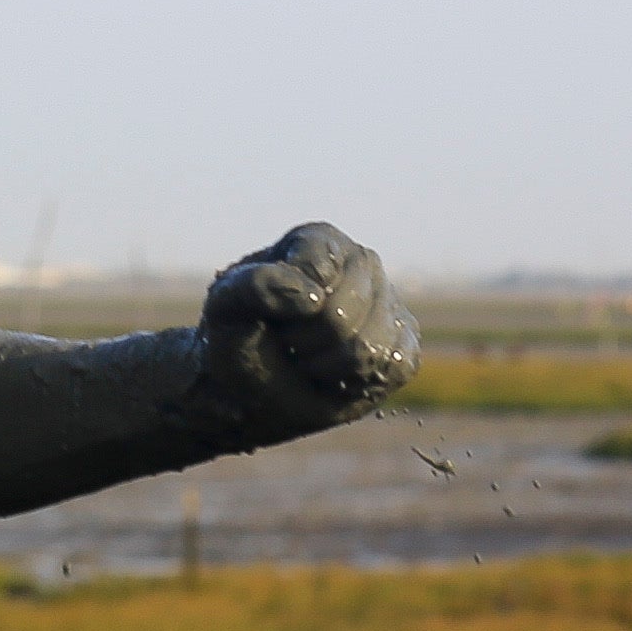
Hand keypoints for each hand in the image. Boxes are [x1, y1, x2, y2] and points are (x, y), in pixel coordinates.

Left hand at [196, 224, 418, 437]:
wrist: (249, 388)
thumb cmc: (238, 339)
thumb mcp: (227, 308)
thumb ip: (254, 287)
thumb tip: (310, 295)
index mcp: (318, 242)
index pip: (316, 269)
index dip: (287, 305)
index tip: (267, 315)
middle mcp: (361, 263)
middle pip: (340, 316)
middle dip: (302, 343)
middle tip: (286, 344)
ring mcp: (388, 303)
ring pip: (368, 349)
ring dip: (326, 369)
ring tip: (308, 360)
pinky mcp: (405, 345)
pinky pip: (393, 368)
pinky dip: (357, 384)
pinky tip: (336, 375)